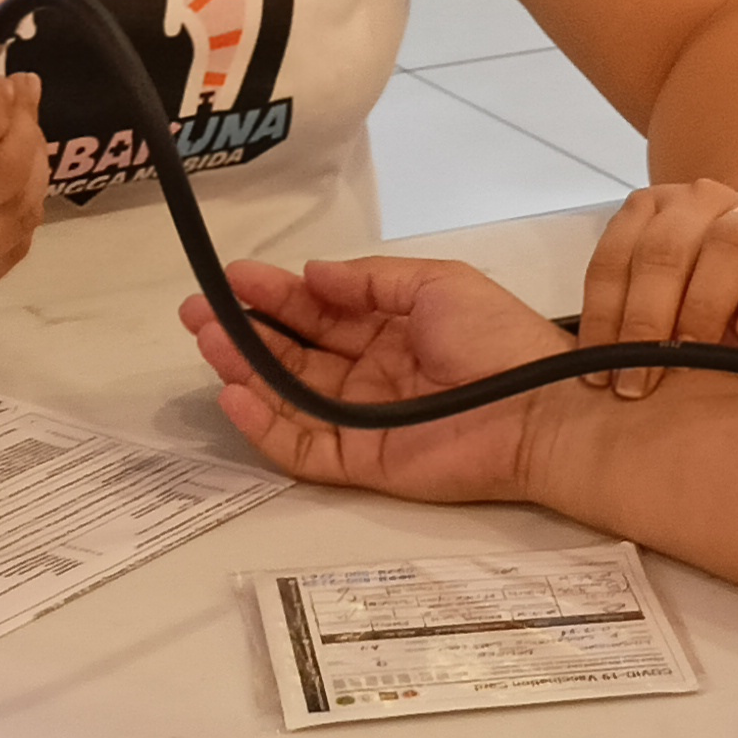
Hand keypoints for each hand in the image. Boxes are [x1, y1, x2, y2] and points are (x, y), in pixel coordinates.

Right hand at [179, 255, 584, 504]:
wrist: (540, 412)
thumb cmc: (498, 340)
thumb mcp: (437, 284)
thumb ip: (370, 281)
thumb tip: (311, 273)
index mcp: (390, 330)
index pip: (318, 311)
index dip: (274, 293)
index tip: (231, 276)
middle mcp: (369, 373)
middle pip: (292, 352)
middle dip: (243, 329)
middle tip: (196, 310)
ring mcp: (362, 420)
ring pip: (287, 396)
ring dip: (244, 370)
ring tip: (207, 342)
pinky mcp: (362, 464)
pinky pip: (301, 447)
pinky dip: (264, 425)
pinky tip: (234, 395)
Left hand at [579, 178, 737, 388]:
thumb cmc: (715, 308)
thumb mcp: (663, 311)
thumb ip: (629, 324)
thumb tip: (593, 373)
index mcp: (656, 212)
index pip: (616, 257)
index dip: (602, 315)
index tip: (597, 373)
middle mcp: (704, 205)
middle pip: (665, 249)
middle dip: (644, 319)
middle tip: (637, 381)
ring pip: (729, 246)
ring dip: (701, 307)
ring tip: (689, 358)